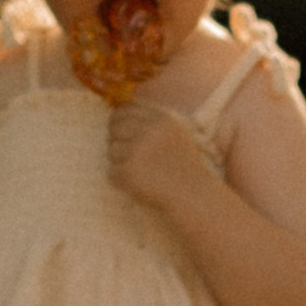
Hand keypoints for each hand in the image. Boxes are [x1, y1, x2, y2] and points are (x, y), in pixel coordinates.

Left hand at [104, 97, 208, 217]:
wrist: (193, 196)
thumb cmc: (183, 167)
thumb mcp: (176, 134)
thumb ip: (152, 121)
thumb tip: (118, 112)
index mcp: (161, 119)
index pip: (125, 110)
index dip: (118, 121)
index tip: (122, 133)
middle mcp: (149, 131)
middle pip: (114, 127)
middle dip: (118, 140)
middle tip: (131, 156)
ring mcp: (138, 151)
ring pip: (112, 151)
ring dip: (120, 163)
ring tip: (142, 173)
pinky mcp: (129, 171)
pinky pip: (112, 172)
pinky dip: (121, 180)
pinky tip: (139, 184)